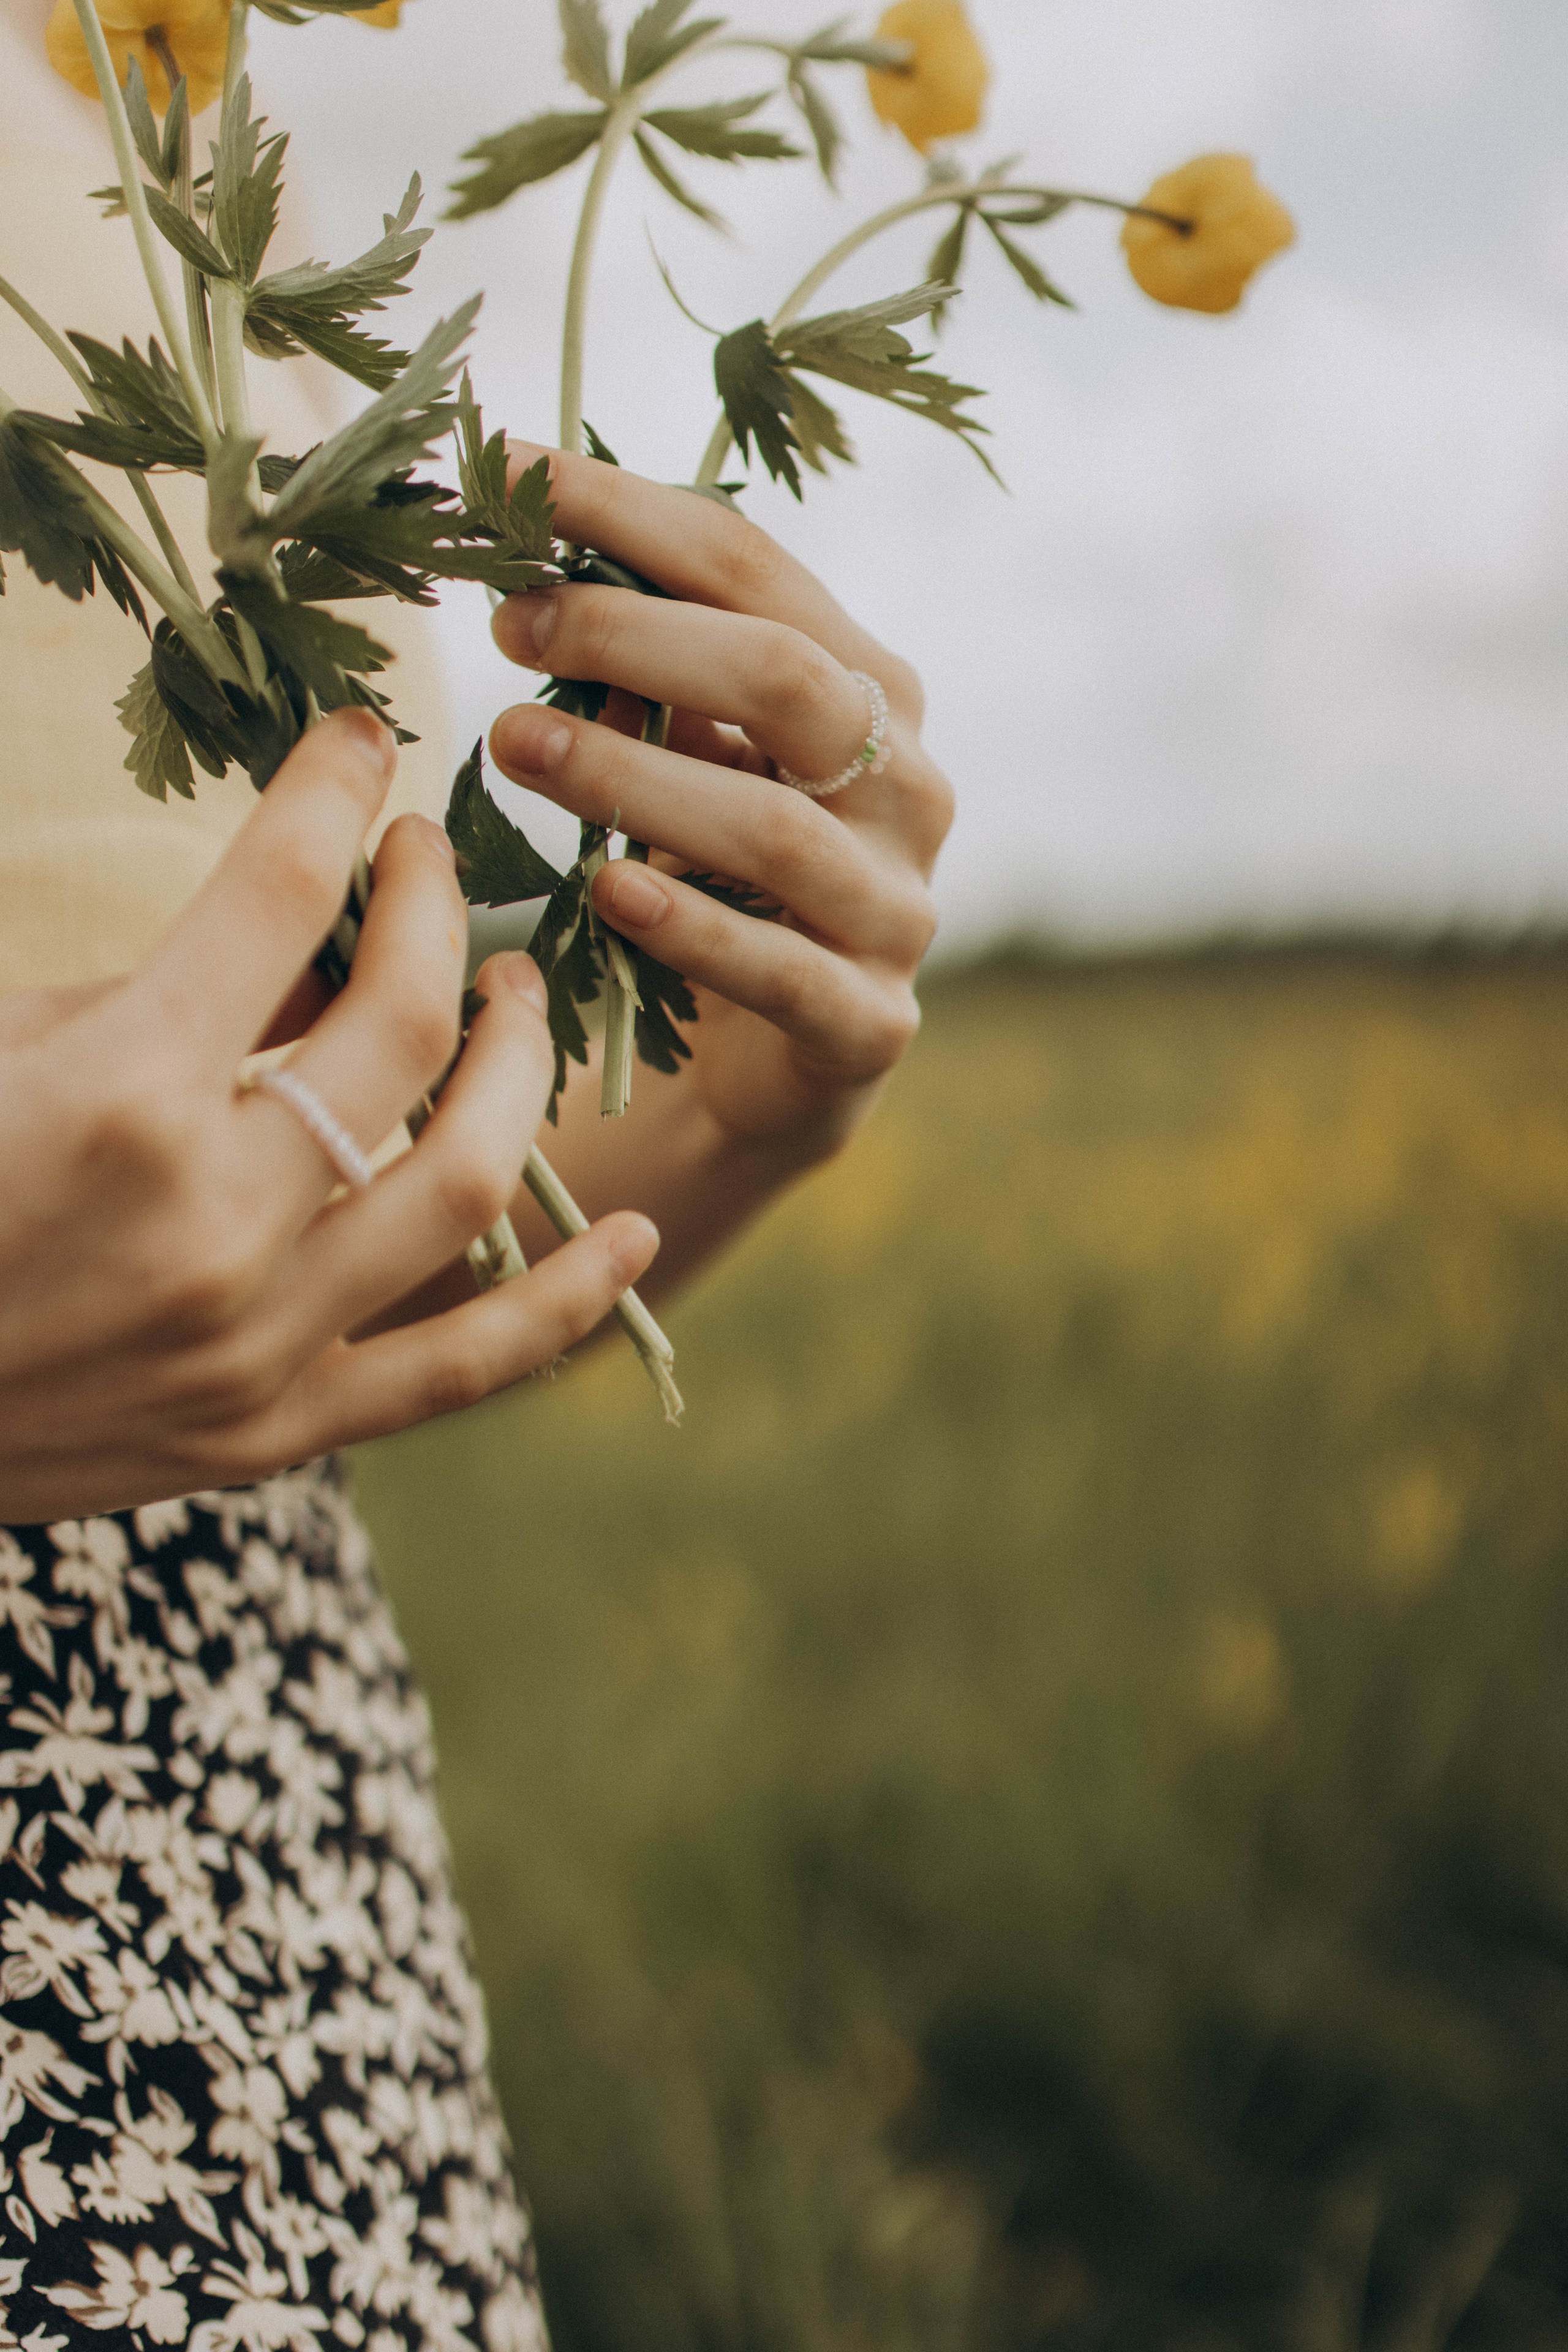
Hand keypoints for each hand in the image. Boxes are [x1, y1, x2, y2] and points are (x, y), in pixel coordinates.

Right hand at [0, 708, 657, 1521]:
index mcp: (116, 1092)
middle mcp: (208, 1217)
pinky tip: (639, 1235)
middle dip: (443, 915)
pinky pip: (461, 1369)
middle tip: (438, 866)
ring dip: (524, 1068)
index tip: (363, 744)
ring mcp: (254, 1340)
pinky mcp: (273, 1431)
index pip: (279, 893)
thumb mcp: (1, 1045)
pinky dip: (563, 1305)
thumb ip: (161, 996)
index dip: (335, 791)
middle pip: (411, 1030)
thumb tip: (315, 944)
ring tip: (520, 998)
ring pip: (469, 1182)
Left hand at [488, 446, 951, 1279]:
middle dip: (635, 634)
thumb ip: (646, 679)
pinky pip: (780, 970)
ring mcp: (896, 910)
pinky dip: (689, 927)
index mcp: (873, 690)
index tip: (509, 476)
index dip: (630, 513)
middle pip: (786, 678)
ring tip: (514, 743)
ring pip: (774, 828)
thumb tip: (530, 573)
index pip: (757, 569)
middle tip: (508, 623)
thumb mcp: (689, 761)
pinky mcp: (866, 1023)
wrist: (769, 1067)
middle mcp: (910, 787)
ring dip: (633, 775)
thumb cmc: (714, 882)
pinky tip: (607, 890)